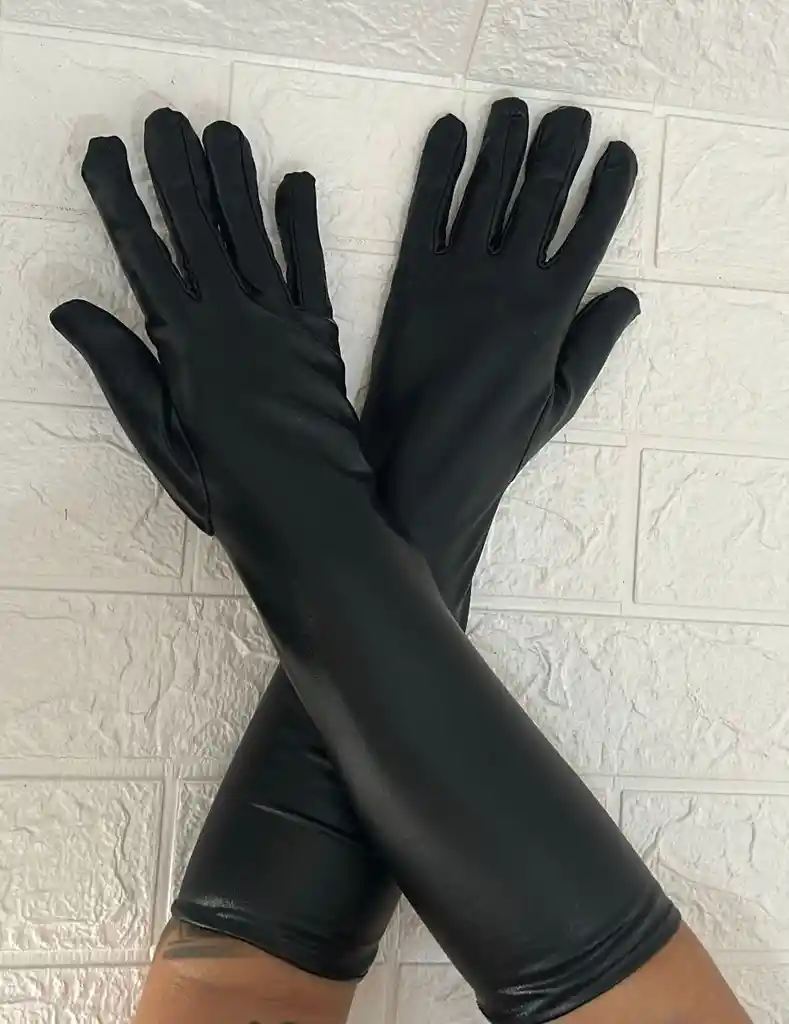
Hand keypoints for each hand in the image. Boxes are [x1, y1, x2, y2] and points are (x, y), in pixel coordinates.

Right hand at [51, 108, 367, 551]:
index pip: (142, 251)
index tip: (104, 148)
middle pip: (198, 229)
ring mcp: (281, 323)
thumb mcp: (160, 437)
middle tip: (164, 118)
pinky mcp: (321, 336)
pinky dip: (303, 223)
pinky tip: (295, 180)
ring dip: (234, 180)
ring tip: (220, 130)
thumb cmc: (227, 490)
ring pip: (251, 234)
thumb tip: (68, 307)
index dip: (120, 196)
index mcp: (185, 342)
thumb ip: (121, 367)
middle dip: (176, 170)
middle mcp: (232, 318)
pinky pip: (310, 267)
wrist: (311, 516)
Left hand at [363, 99, 637, 613]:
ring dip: (503, 142)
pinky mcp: (410, 280)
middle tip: (567, 115)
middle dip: (559, 147)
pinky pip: (426, 210)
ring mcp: (457, 277)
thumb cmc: (493, 444)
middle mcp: (508, 282)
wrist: (417, 468)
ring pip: (487, 189)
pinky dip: (438, 167)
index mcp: (552, 313)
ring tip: (512, 109)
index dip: (608, 186)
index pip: (591, 230)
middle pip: (541, 194)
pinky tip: (449, 132)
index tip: (616, 151)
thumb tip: (628, 293)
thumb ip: (593, 342)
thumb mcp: (560, 401)